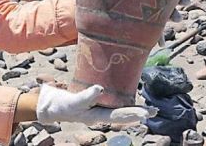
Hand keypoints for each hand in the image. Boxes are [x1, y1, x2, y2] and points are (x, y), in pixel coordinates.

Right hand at [36, 84, 157, 125]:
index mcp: (95, 116)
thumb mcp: (72, 102)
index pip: (117, 116)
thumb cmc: (61, 105)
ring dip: (134, 108)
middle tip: (154, 111)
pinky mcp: (96, 101)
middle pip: (122, 114)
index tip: (144, 113)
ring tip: (149, 109)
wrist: (51, 105)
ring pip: (120, 109)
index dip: (131, 114)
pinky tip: (130, 97)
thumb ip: (86, 96)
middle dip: (138, 113)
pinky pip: (113, 102)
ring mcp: (98, 108)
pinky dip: (124, 100)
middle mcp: (100, 113)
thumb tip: (100, 88)